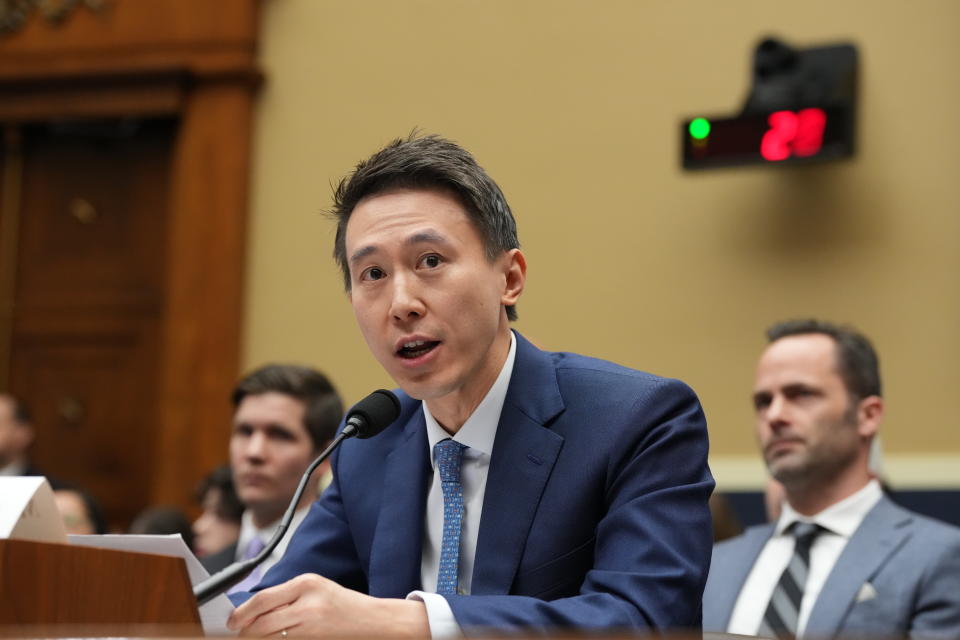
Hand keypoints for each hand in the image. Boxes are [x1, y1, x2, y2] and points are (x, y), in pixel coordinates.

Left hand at [226, 573, 429, 637]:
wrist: (372, 620)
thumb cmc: (343, 603)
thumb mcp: (316, 588)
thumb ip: (287, 595)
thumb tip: (252, 608)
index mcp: (306, 583)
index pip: (263, 599)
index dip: (241, 613)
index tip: (232, 620)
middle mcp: (307, 603)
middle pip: (262, 622)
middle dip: (244, 630)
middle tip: (236, 632)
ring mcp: (311, 624)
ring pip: (269, 636)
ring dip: (255, 638)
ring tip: (249, 636)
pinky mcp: (313, 639)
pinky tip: (269, 639)